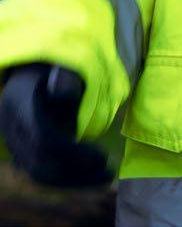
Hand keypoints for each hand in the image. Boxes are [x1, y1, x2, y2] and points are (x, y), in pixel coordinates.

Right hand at [0, 63, 110, 186]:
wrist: (33, 69)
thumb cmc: (56, 64)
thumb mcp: (63, 65)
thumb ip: (66, 79)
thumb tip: (64, 96)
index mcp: (20, 104)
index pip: (44, 139)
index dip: (73, 151)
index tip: (102, 156)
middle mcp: (11, 126)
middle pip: (41, 161)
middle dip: (76, 169)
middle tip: (108, 172)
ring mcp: (13, 140)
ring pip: (38, 171)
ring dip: (72, 178)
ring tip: (103, 177)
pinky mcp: (20, 149)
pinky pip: (39, 171)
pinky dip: (64, 177)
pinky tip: (89, 176)